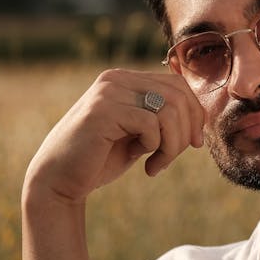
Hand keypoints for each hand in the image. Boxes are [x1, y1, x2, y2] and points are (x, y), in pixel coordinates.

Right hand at [23, 68, 204, 205]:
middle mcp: (116, 79)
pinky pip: (152, 124)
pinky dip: (157, 149)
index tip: (194, 143)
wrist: (59, 181)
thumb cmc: (100, 160)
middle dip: (187, 130)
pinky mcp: (103, 111)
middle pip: (178, 94)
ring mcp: (108, 92)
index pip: (177, 84)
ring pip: (169, 109)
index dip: (195, 112)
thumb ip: (160, 119)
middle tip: (175, 157)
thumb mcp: (138, 134)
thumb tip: (201, 115)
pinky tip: (146, 166)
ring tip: (158, 164)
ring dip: (173, 145)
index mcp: (124, 80)